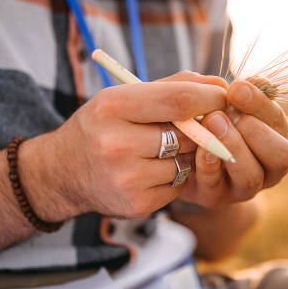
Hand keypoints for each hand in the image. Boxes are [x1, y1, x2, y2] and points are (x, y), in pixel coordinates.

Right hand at [18, 72, 227, 220]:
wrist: (63, 171)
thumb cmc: (102, 125)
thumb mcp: (124, 96)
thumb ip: (173, 86)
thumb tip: (221, 84)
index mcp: (113, 107)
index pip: (179, 100)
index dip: (210, 97)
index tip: (224, 96)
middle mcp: (117, 144)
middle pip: (188, 133)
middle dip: (200, 128)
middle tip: (195, 124)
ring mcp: (126, 178)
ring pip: (186, 161)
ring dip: (186, 154)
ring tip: (160, 149)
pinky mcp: (136, 204)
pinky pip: (178, 185)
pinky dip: (174, 176)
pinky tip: (152, 170)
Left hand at [178, 79, 287, 207]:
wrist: (174, 150)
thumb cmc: (202, 117)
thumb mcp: (214, 99)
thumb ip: (228, 89)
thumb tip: (249, 82)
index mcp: (275, 136)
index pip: (279, 121)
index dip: (261, 104)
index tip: (236, 89)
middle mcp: (267, 166)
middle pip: (281, 155)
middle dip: (253, 131)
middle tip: (224, 112)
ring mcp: (243, 187)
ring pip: (251, 176)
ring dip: (232, 148)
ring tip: (211, 123)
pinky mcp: (215, 198)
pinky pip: (216, 186)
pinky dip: (208, 165)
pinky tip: (199, 148)